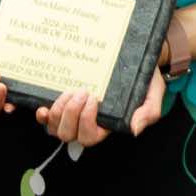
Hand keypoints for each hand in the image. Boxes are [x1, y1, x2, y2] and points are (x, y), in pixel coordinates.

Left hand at [36, 70, 165, 144]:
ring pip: (55, 128)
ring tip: (70, 91)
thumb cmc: (145, 79)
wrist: (137, 58)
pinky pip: (47, 119)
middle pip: (68, 134)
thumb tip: (134, 129)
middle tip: (81, 91)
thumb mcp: (153, 94)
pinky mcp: (64, 102)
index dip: (85, 121)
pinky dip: (42, 116)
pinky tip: (43, 107)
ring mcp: (73, 114)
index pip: (90, 136)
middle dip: (71, 114)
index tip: (93, 98)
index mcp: (107, 125)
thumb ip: (148, 113)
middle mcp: (88, 123)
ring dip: (58, 110)